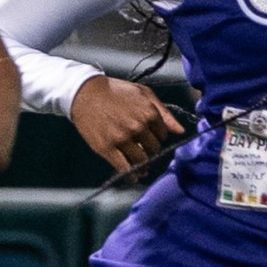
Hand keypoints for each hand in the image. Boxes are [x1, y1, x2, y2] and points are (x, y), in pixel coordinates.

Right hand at [70, 77, 186, 173]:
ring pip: (142, 161)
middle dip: (150, 150)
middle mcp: (138, 127)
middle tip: (143, 149)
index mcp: (149, 113)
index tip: (149, 136)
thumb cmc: (116, 91)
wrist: (85, 93)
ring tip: (141, 166)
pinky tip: (132, 176)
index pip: (163, 135)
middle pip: (154, 149)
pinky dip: (130, 175)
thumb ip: (164, 113)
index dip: (157, 136)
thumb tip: (181, 131)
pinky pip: (124, 168)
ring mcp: (122, 139)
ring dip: (143, 165)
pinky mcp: (107, 148)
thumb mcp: (144, 94)